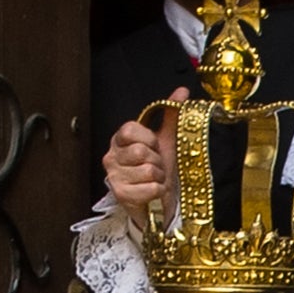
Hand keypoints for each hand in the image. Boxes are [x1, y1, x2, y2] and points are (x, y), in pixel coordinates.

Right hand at [102, 89, 185, 214]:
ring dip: (159, 177)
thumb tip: (182, 91)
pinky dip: (158, 191)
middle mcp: (111, 157)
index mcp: (119, 140)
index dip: (149, 140)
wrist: (159, 201)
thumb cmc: (159, 170)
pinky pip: (150, 187)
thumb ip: (171, 115)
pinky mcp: (121, 195)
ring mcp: (114, 176)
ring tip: (156, 180)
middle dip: (157, 161)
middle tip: (157, 168)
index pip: (130, 130)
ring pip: (147, 170)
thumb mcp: (165, 141)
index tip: (154, 148)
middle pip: (140, 151)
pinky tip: (154, 193)